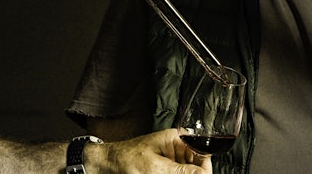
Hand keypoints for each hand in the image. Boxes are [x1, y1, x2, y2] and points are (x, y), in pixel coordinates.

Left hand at [85, 129, 211, 173]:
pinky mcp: (164, 170)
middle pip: (196, 166)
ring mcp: (170, 161)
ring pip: (186, 171)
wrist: (106, 165)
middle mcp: (176, 149)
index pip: (202, 153)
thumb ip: (181, 172)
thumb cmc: (126, 160)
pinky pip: (175, 173)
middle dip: (192, 173)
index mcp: (176, 140)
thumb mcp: (156, 168)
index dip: (204, 169)